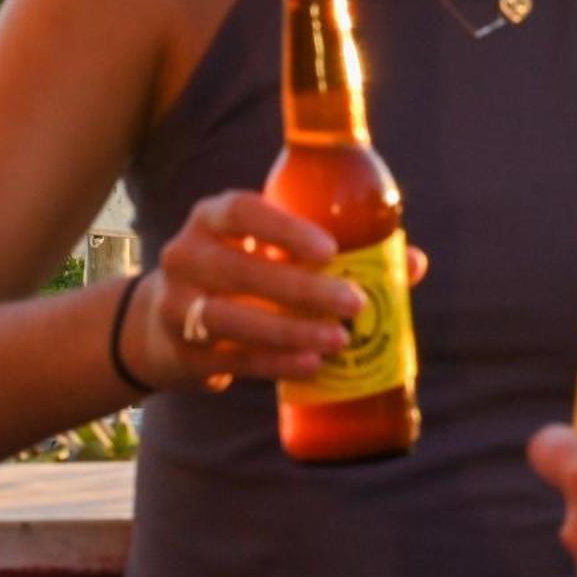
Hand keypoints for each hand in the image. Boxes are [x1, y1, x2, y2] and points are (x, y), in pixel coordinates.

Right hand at [126, 189, 428, 392]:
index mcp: (212, 217)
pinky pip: (229, 359)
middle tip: (355, 303)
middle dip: (302, 290)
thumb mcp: (273, 250)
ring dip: (289, 331)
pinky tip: (311, 364)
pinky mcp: (178, 353)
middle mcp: (186, 255)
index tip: (329, 250)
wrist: (162, 322)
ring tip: (340, 340)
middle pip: (240, 271)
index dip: (285, 230)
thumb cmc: (244, 271)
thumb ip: (338, 251)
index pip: (242, 212)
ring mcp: (173, 305)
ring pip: (230, 319)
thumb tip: (413, 262)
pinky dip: (273, 363)